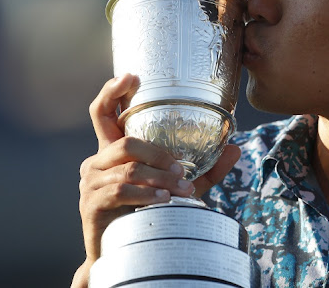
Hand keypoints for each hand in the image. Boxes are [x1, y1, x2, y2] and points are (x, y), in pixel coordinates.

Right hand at [72, 74, 240, 286]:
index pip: (104, 112)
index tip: (132, 76)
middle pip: (126, 140)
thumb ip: (204, 170)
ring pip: (128, 167)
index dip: (113, 91)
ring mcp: (91, 181)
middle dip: (158, 153)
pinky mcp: (92, 202)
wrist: (122, 252)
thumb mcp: (178, 188)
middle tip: (181, 167)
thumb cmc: (146, 213)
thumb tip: (236, 149)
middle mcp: (98, 160)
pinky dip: (146, 193)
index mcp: (112, 149)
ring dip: (159, 177)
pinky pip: (121, 190)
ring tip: (180, 188)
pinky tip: (163, 200)